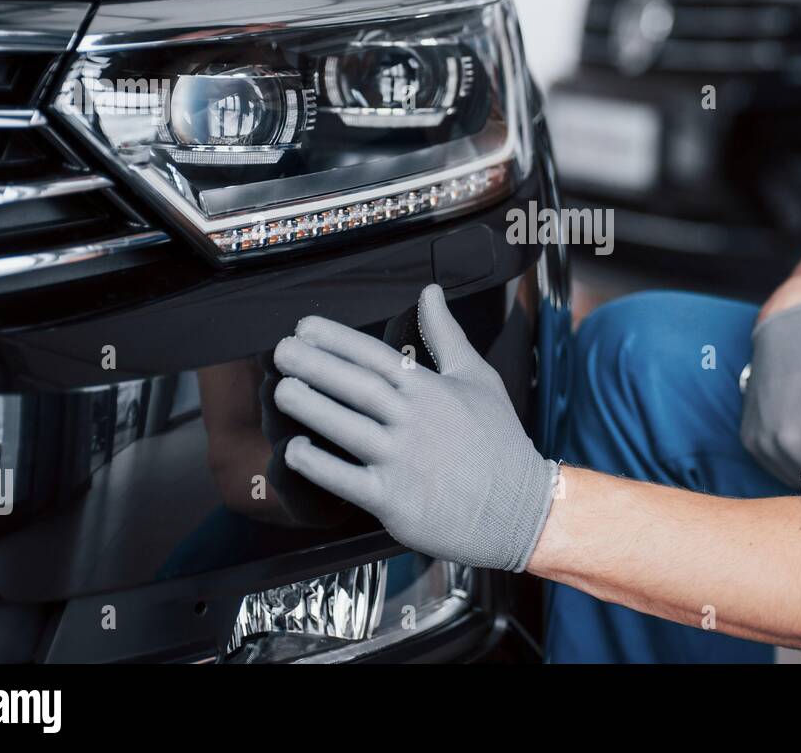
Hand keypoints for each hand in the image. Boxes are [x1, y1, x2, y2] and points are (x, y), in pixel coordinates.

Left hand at [273, 283, 560, 572]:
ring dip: (311, 407)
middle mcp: (415, 420)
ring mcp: (404, 459)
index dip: (338, 339)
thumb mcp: (479, 379)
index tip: (304, 327)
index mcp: (431, 390)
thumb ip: (447, 335)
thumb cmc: (499, 444)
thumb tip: (430, 292)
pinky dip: (320, 465)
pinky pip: (348, 479)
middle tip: (281, 351)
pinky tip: (294, 450)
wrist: (519, 509)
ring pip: (348, 427)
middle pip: (357, 386)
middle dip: (315, 365)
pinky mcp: (395, 499)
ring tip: (281, 390)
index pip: (377, 356)